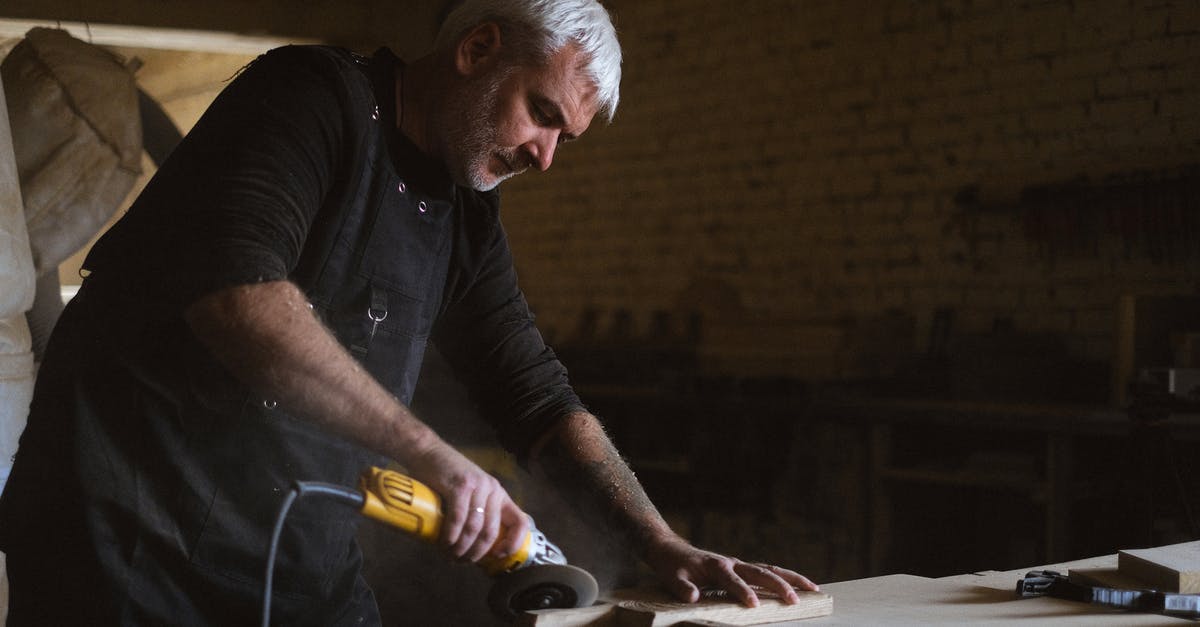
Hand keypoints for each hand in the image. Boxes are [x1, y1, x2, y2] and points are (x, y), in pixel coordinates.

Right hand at [403, 441, 529, 562]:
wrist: (427, 452)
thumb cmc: (446, 478)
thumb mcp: (469, 495)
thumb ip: (474, 513)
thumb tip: (472, 549)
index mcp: (499, 494)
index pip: (520, 521)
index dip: (514, 543)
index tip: (499, 557)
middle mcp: (493, 490)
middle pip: (491, 531)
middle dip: (476, 553)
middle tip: (461, 562)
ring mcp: (478, 486)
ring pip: (475, 528)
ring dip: (461, 547)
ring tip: (450, 556)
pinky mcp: (460, 486)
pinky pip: (459, 518)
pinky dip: (451, 535)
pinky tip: (444, 544)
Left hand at [644, 535, 818, 606]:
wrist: (671, 549)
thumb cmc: (673, 566)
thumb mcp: (673, 577)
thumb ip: (683, 588)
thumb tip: (694, 597)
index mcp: (716, 565)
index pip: (732, 580)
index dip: (743, 592)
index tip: (753, 605)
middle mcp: (732, 562)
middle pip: (761, 572)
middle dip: (779, 586)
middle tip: (795, 600)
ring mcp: (739, 564)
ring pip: (771, 570)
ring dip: (792, 579)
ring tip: (814, 589)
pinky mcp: (742, 568)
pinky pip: (768, 572)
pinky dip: (784, 578)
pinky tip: (799, 586)